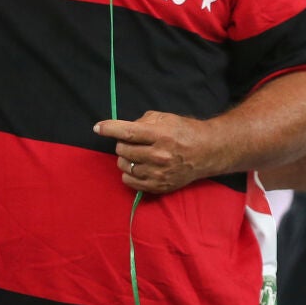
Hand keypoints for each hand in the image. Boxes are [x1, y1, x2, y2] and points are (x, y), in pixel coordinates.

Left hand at [97, 111, 223, 194]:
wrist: (207, 152)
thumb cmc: (185, 132)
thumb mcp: (166, 118)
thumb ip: (143, 121)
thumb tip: (123, 130)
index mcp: (161, 135)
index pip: (128, 133)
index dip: (109, 129)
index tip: (98, 127)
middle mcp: (159, 156)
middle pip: (123, 150)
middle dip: (123, 143)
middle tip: (133, 141)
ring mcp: (158, 173)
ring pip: (124, 165)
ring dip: (126, 158)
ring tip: (137, 154)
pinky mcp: (158, 186)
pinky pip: (129, 181)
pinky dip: (129, 173)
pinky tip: (139, 166)